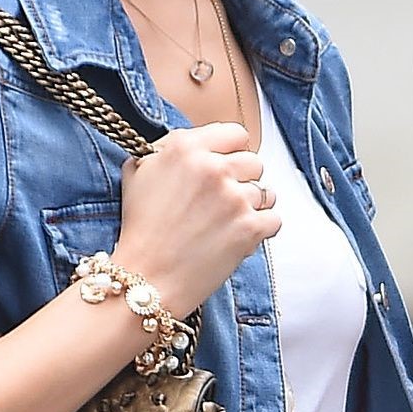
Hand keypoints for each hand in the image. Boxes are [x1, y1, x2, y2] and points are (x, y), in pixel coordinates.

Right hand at [112, 119, 278, 315]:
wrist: (146, 278)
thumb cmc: (140, 228)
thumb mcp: (138, 173)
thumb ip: (167, 150)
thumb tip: (190, 142)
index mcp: (186, 148)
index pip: (235, 134)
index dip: (232, 152)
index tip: (226, 167)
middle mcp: (213, 168)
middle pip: (254, 162)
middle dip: (242, 181)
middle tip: (222, 202)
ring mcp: (235, 198)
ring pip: (266, 192)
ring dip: (251, 207)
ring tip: (225, 224)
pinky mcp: (250, 228)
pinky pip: (274, 219)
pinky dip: (260, 230)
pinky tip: (237, 237)